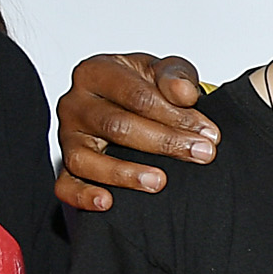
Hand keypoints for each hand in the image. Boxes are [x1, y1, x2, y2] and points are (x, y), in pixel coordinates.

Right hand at [55, 53, 215, 208]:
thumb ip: (177, 77)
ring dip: (125, 173)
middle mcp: (75, 103)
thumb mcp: (164, 71)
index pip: (137, 96)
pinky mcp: (65, 166)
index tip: (207, 133)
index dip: (175, 115)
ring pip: (86, 158)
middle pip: (116, 126)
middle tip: (198, 155)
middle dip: (163, 143)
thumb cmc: (144, 85)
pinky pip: (66, 185)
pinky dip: (83, 196)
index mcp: (96, 71)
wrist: (131, 103)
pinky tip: (107, 202)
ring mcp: (67, 137)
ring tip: (158, 182)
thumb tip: (185, 93)